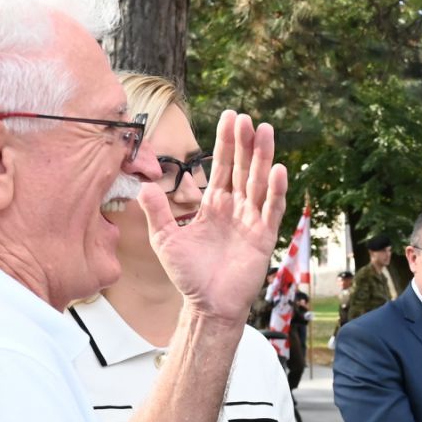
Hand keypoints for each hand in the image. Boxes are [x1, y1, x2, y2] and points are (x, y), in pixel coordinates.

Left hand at [138, 109, 288, 321]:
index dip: (225, 143)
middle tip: (247, 117)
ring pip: (258, 183)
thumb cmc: (188, 275)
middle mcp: (235, 208)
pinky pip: (270, 210)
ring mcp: (250, 221)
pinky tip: (278, 170)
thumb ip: (157, 212)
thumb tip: (144, 186)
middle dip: (245, 143)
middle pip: (242, 168)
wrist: (206, 305)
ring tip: (266, 131)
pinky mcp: (262, 238)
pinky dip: (275, 191)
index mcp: (213, 205)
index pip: (221, 166)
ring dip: (263, 157)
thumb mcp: (165, 240)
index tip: (230, 116)